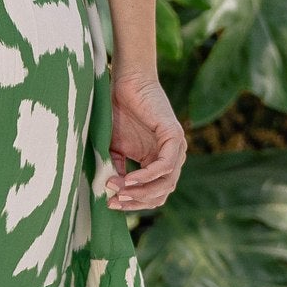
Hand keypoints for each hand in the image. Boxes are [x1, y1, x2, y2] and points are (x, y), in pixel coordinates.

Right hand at [105, 68, 186, 211]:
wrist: (126, 83)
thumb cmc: (118, 111)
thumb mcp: (114, 147)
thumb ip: (116, 168)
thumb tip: (111, 192)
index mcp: (158, 162)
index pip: (154, 194)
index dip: (133, 203)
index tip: (110, 204)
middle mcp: (172, 158)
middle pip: (160, 193)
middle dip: (136, 201)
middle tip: (113, 201)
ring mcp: (176, 149)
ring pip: (166, 184)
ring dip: (141, 192)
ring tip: (118, 190)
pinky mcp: (175, 137)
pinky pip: (165, 166)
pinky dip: (146, 176)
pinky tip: (128, 179)